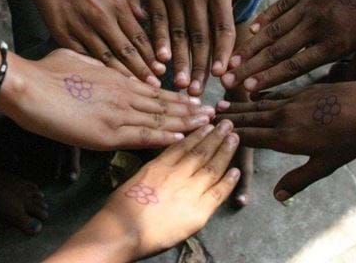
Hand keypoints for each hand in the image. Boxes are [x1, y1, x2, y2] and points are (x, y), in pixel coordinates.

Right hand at [0, 49, 214, 149]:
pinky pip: (143, 135)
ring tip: (207, 126)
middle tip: (213, 113)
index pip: (155, 89)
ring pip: (160, 119)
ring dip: (185, 123)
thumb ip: (97, 65)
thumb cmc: (46, 70)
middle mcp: (124, 94)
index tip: (194, 98)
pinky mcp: (108, 132)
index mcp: (117, 78)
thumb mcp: (78, 57)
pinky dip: (164, 137)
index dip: (176, 96)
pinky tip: (183, 139)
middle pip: (164, 104)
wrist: (28, 85)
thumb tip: (102, 65)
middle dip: (190, 110)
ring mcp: (118, 113)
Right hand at [26, 0, 165, 85]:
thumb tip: (145, 17)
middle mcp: (103, 19)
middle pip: (126, 51)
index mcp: (117, 5)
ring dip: (121, 75)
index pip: (139, 36)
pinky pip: (82, 56)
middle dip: (142, 70)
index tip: (161, 69)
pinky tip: (103, 82)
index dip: (151, 55)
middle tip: (154, 86)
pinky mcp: (63, 34)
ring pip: (106, 58)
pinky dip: (94, 70)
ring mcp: (82, 28)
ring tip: (134, 89)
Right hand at [47, 121, 240, 261]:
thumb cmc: (119, 210)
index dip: (197, 134)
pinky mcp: (198, 210)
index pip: (182, 145)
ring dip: (225, 151)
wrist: (122, 231)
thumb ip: (152, 172)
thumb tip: (161, 168)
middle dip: (215, 136)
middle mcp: (176, 174)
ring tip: (235, 138)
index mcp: (158, 166)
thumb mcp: (134, 181)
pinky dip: (228, 181)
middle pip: (200, 151)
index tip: (207, 124)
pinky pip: (217, 192)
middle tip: (228, 123)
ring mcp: (189, 191)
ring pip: (212, 167)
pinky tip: (236, 170)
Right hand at [138, 0, 243, 95]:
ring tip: (180, 86)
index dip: (224, 53)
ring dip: (180, 62)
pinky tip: (160, 60)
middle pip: (201, 38)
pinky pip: (156, 19)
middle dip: (201, 68)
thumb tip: (236, 5)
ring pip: (178, 34)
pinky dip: (158, 41)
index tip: (224, 74)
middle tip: (199, 94)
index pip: (224, 27)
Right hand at [217, 76, 355, 200]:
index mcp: (286, 137)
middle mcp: (283, 117)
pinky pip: (273, 93)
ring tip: (220, 105)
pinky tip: (252, 94)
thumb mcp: (326, 164)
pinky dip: (258, 95)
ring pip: (258, 104)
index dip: (230, 137)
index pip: (250, 137)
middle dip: (227, 119)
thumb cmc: (350, 138)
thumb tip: (277, 197)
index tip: (209, 134)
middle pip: (249, 118)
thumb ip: (299, 179)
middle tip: (206, 117)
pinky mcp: (301, 91)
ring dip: (239, 106)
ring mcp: (292, 101)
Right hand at [222, 0, 355, 92]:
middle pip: (276, 51)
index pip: (295, 66)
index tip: (249, 89)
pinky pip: (279, 6)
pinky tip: (249, 30)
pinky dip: (263, 19)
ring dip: (250, 47)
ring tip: (231, 60)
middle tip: (226, 79)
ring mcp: (308, 5)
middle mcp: (316, 26)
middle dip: (249, 68)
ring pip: (273, 30)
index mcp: (335, 43)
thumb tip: (344, 87)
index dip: (270, 78)